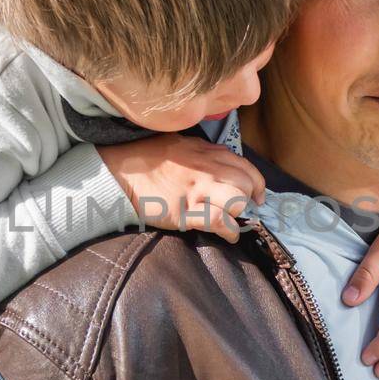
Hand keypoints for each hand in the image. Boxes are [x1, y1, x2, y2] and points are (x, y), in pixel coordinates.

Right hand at [98, 135, 265, 243]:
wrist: (120, 171)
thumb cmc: (146, 157)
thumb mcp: (180, 144)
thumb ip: (203, 153)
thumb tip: (220, 163)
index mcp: (206, 152)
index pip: (245, 165)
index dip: (256, 182)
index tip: (257, 194)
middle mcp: (206, 169)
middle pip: (245, 184)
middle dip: (250, 198)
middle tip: (244, 208)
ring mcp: (197, 190)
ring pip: (237, 200)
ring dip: (239, 213)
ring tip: (232, 220)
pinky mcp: (186, 211)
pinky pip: (220, 221)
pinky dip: (230, 231)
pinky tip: (229, 235)